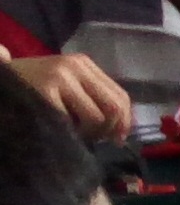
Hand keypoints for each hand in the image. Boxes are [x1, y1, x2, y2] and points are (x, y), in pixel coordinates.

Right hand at [8, 53, 131, 142]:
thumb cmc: (30, 88)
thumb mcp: (65, 86)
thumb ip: (91, 99)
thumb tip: (120, 132)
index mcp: (84, 64)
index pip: (120, 95)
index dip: (125, 121)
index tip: (118, 139)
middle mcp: (75, 66)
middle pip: (114, 107)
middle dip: (108, 130)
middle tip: (94, 139)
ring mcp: (60, 77)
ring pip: (97, 117)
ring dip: (89, 134)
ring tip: (73, 133)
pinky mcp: (44, 91)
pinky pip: (71, 122)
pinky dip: (70, 133)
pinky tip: (58, 130)